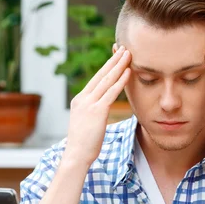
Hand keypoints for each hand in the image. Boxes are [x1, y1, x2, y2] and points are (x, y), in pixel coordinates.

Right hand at [65, 46, 131, 164]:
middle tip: (124, 48)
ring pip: (107, 80)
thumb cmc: (83, 144)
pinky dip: (120, 81)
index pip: (95, 80)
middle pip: (101, 75)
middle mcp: (83, 99)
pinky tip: (128, 72)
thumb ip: (93, 113)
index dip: (106, 67)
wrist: (76, 155)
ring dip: (119, 66)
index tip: (115, 57)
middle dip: (113, 60)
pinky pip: (111, 93)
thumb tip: (101, 111)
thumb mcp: (86, 124)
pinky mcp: (97, 111)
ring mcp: (89, 104)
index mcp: (80, 100)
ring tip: (128, 54)